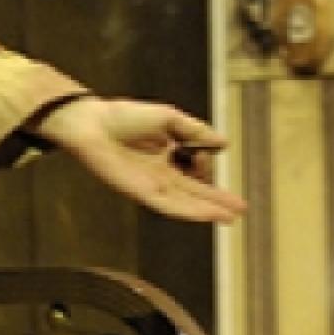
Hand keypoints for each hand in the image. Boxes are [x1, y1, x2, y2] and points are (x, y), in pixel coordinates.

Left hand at [30, 97, 246, 223]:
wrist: (91, 123)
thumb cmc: (123, 116)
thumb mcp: (168, 118)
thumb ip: (195, 130)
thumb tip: (224, 144)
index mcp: (165, 156)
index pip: (195, 170)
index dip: (208, 169)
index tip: (207, 156)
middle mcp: (159, 174)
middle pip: (194, 191)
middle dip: (218, 201)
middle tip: (242, 209)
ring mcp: (150, 184)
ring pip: (185, 203)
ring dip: (208, 211)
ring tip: (232, 218)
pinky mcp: (140, 192)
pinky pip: (169, 205)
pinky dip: (189, 211)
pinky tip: (208, 215)